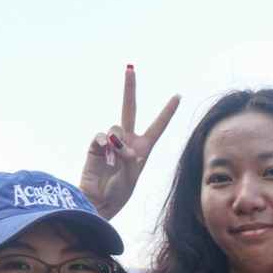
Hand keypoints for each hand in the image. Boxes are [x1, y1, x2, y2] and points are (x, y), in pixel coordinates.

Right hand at [79, 64, 179, 219]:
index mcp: (143, 148)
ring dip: (119, 143)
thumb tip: (117, 142)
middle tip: (130, 68)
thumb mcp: (132, 176)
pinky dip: (105, 143)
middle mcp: (127, 141)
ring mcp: (110, 142)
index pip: (157, 126)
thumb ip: (129, 156)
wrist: (99, 203)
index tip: (178, 96)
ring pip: (116, 128)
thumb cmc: (119, 193)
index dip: (167, 111)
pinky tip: (106, 154)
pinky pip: (101, 136)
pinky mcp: (95, 146)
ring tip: (117, 161)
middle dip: (129, 89)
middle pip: (129, 109)